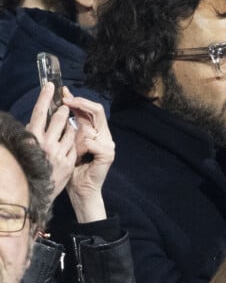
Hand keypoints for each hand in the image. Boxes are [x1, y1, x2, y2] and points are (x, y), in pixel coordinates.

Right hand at [26, 82, 76, 200]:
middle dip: (63, 111)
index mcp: (31, 138)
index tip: (50, 86)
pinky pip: (75, 145)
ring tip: (67, 128)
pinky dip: (74, 142)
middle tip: (65, 106)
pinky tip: (70, 144)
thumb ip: (33, 132)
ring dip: (70, 127)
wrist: (38, 192)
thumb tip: (38, 117)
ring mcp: (57, 153)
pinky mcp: (68, 162)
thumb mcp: (28, 147)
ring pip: (70, 131)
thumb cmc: (30, 166)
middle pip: (58, 119)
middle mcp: (44, 145)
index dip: (44, 98)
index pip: (38, 113)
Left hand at [63, 88, 114, 222]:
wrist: (81, 189)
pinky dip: (80, 149)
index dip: (78, 100)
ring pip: (88, 128)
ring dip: (75, 138)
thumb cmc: (73, 169)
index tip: (63, 93)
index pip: (91, 109)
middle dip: (80, 103)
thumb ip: (70, 127)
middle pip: (97, 111)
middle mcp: (105, 136)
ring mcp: (109, 144)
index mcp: (97, 132)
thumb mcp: (69, 143)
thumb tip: (59, 107)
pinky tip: (79, 158)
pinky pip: (89, 142)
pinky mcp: (108, 153)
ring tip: (73, 152)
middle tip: (66, 100)